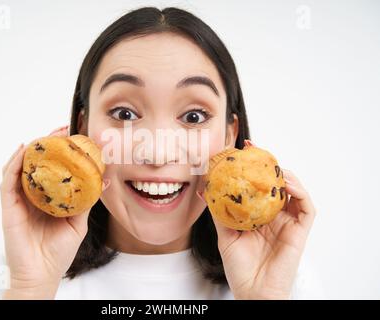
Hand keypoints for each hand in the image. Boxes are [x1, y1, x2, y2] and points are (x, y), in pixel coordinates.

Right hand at [0, 125, 108, 298]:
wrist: (43, 274)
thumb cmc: (57, 252)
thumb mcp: (78, 223)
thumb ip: (86, 201)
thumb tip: (104, 179)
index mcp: (48, 198)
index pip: (52, 168)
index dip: (61, 151)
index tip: (74, 136)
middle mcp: (32, 195)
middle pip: (36, 163)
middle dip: (47, 144)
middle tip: (61, 130)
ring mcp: (19, 200)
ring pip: (19, 167)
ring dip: (31, 149)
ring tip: (45, 137)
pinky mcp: (9, 208)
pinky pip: (7, 182)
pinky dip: (13, 164)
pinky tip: (23, 151)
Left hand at [201, 140, 315, 299]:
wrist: (253, 292)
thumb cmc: (240, 268)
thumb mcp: (225, 235)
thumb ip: (219, 212)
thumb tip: (203, 190)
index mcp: (258, 215)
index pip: (258, 186)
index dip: (252, 167)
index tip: (241, 150)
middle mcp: (275, 216)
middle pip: (276, 183)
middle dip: (268, 164)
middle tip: (254, 149)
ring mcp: (288, 223)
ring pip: (294, 190)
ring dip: (285, 174)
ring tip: (271, 165)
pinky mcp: (300, 231)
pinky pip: (307, 207)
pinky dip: (299, 192)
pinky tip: (285, 184)